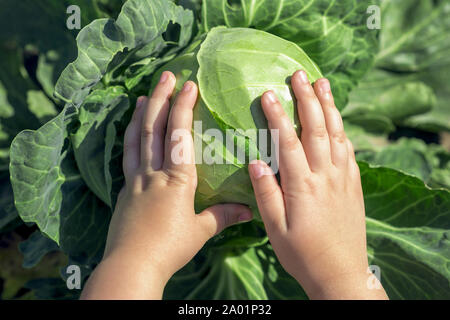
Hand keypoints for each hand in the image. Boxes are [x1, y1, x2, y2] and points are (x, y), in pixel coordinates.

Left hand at [81, 71, 252, 298]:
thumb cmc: (169, 248)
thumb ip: (224, 217)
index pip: (179, 135)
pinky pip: (127, 157)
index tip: (188, 85)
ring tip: (144, 96)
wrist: (132, 265)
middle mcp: (153, 173)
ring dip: (141, 114)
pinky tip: (131, 133)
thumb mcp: (200, 231)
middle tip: (165, 75)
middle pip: (154, 129)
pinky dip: (130, 139)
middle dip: (160, 98)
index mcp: (176, 180)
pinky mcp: (125, 191)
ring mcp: (136, 180)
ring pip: (137, 139)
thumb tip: (250, 211)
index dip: (183, 107)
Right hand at [248, 71, 387, 299]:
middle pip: (315, 129)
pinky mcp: (354, 185)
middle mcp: (325, 176)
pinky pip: (349, 150)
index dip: (278, 116)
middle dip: (307, 99)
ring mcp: (343, 178)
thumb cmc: (302, 254)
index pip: (287, 142)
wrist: (341, 274)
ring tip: (322, 83)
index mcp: (302, 186)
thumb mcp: (276, 229)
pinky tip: (338, 119)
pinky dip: (342, 130)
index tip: (268, 93)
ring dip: (328, 106)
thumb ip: (265, 194)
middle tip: (298, 75)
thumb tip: (255, 161)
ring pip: (336, 134)